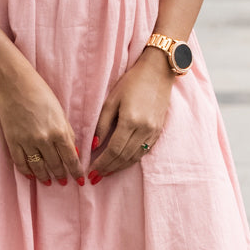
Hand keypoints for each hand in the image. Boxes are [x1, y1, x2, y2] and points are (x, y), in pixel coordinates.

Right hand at [0, 64, 82, 185]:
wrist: (15, 84)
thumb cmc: (41, 94)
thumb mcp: (60, 112)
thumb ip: (67, 133)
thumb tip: (74, 152)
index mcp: (59, 131)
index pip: (71, 158)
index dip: (76, 172)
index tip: (80, 180)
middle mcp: (44, 139)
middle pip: (55, 165)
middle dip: (61, 175)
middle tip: (63, 182)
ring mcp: (27, 142)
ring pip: (38, 167)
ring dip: (44, 177)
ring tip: (48, 182)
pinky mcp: (12, 141)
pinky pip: (20, 162)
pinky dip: (26, 172)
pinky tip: (31, 176)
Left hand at [91, 50, 172, 179]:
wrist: (158, 72)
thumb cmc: (132, 82)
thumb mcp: (112, 100)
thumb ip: (102, 124)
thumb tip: (94, 146)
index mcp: (130, 121)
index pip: (113, 150)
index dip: (101, 163)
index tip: (91, 171)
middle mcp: (144, 129)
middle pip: (123, 157)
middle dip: (108, 169)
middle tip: (95, 177)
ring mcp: (153, 132)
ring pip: (134, 158)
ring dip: (119, 168)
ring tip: (106, 174)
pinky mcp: (158, 131)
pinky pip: (144, 152)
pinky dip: (131, 160)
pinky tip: (121, 163)